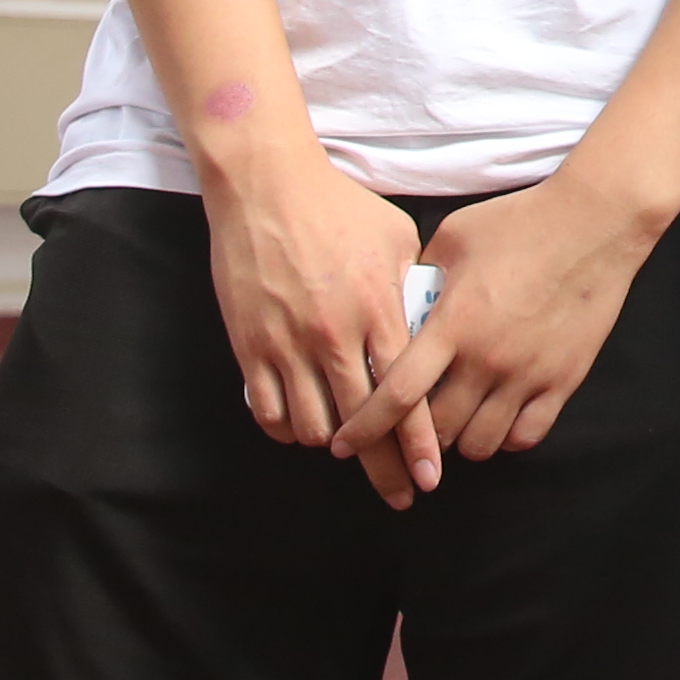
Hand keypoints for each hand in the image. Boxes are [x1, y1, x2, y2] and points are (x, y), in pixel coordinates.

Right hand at [200, 144, 422, 457]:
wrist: (266, 186)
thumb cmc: (338, 207)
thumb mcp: (395, 239)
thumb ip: (413, 289)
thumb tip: (430, 327)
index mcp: (376, 309)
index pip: (405, 394)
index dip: (418, 443)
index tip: (430, 477)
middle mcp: (333, 335)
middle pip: (363, 424)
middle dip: (385, 468)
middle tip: (400, 493)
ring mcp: (287, 343)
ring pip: (312, 426)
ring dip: (332, 445)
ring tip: (349, 449)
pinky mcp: (249, 345)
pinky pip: (267, 411)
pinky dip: (286, 429)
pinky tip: (301, 429)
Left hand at [328, 169, 672, 503]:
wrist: (594, 222)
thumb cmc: (520, 222)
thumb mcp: (454, 239)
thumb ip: (421, 279)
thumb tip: (400, 308)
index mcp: (453, 324)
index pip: (397, 395)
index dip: (364, 428)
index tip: (342, 446)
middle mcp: (487, 359)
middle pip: (437, 430)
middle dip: (413, 437)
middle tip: (408, 427)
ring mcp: (528, 375)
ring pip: (480, 444)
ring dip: (458, 441)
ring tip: (454, 423)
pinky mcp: (563, 381)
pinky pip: (525, 436)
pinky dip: (504, 438)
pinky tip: (496, 419)